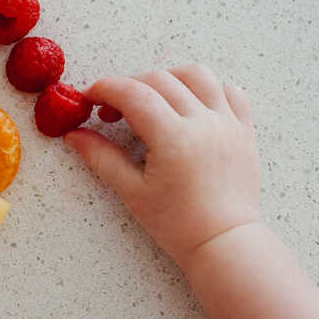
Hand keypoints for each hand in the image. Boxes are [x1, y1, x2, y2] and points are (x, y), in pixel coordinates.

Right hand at [64, 64, 259, 270]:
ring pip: (198, 75)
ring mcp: (228, 123)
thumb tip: (73, 136)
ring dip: (168, 78)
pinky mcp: (244, 130)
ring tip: (152, 99)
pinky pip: (230, 92)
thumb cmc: (177, 224)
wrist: (223, 242)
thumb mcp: (131, 191)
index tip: (89, 97)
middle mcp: (203, 122)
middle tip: (112, 111)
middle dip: (128, 86)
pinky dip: (208, 90)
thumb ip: (101, 157)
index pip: (133, 94)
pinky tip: (191, 106)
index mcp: (173, 137)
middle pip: (160, 80)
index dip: (105, 89)